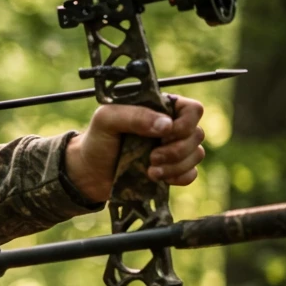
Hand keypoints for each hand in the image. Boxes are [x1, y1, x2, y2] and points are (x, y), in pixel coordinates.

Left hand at [64, 95, 205, 203]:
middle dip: (177, 150)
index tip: (165, 134)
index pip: (192, 109)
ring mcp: (173, 148)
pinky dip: (178, 177)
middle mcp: (170, 126)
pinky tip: (157, 178)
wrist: (89, 173)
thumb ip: (134, 115)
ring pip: (196, 154)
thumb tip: (166, 125)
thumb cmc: (97, 140)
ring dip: (175, 166)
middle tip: (151, 158)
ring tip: (149, 171)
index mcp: (159, 108)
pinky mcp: (172, 169)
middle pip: (197, 134)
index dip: (186, 123)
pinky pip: (191, 174)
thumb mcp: (106, 119)